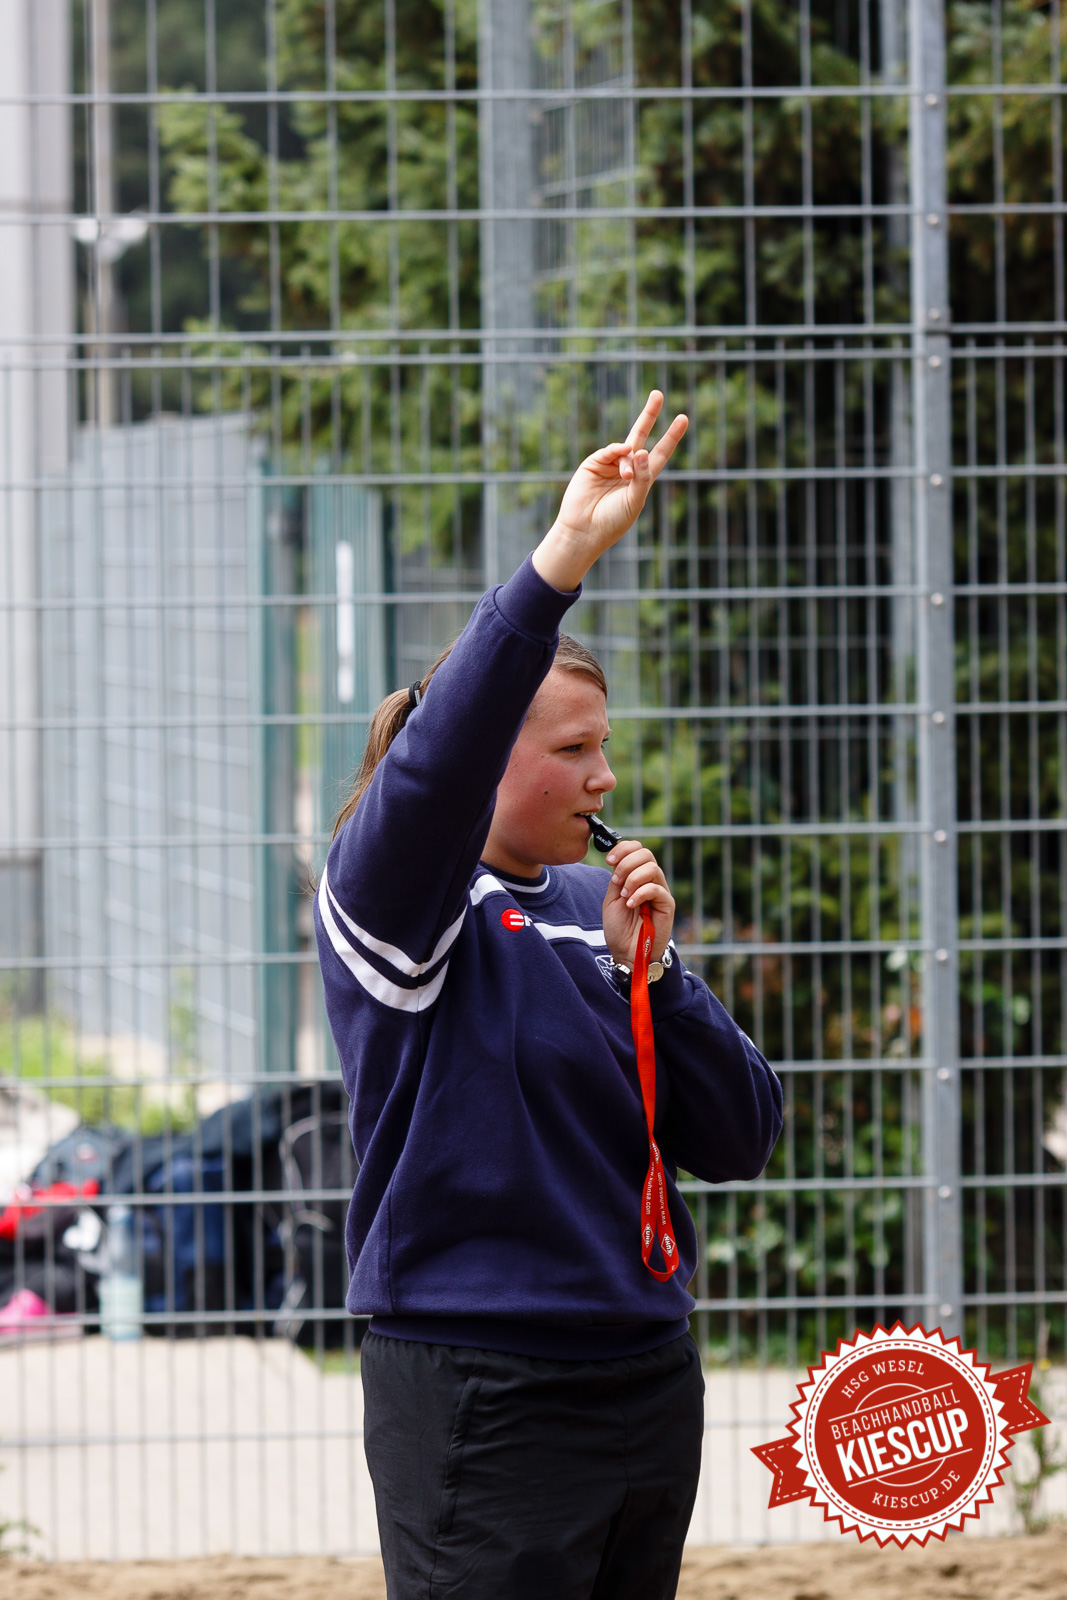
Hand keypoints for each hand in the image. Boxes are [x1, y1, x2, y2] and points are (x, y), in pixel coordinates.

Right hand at [532, 391, 687, 591]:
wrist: (584, 531)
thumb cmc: (612, 522)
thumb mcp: (634, 501)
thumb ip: (642, 477)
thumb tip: (641, 450)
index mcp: (642, 479)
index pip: (661, 453)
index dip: (671, 436)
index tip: (682, 418)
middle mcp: (627, 468)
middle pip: (641, 436)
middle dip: (649, 415)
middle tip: (658, 394)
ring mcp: (610, 465)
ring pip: (626, 447)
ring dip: (629, 459)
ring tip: (625, 478)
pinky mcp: (593, 464)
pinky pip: (610, 451)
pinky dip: (617, 451)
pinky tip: (623, 456)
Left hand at [601, 839, 675, 968]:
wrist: (627, 953)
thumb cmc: (620, 928)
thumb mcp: (612, 899)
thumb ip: (617, 878)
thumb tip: (619, 858)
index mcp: (637, 876)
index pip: (637, 849)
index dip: (623, 848)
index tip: (609, 859)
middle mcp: (651, 881)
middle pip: (646, 853)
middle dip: (626, 863)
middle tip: (616, 881)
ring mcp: (660, 892)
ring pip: (652, 868)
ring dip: (633, 878)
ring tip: (625, 896)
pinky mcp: (667, 905)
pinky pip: (656, 889)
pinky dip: (640, 893)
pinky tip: (631, 905)